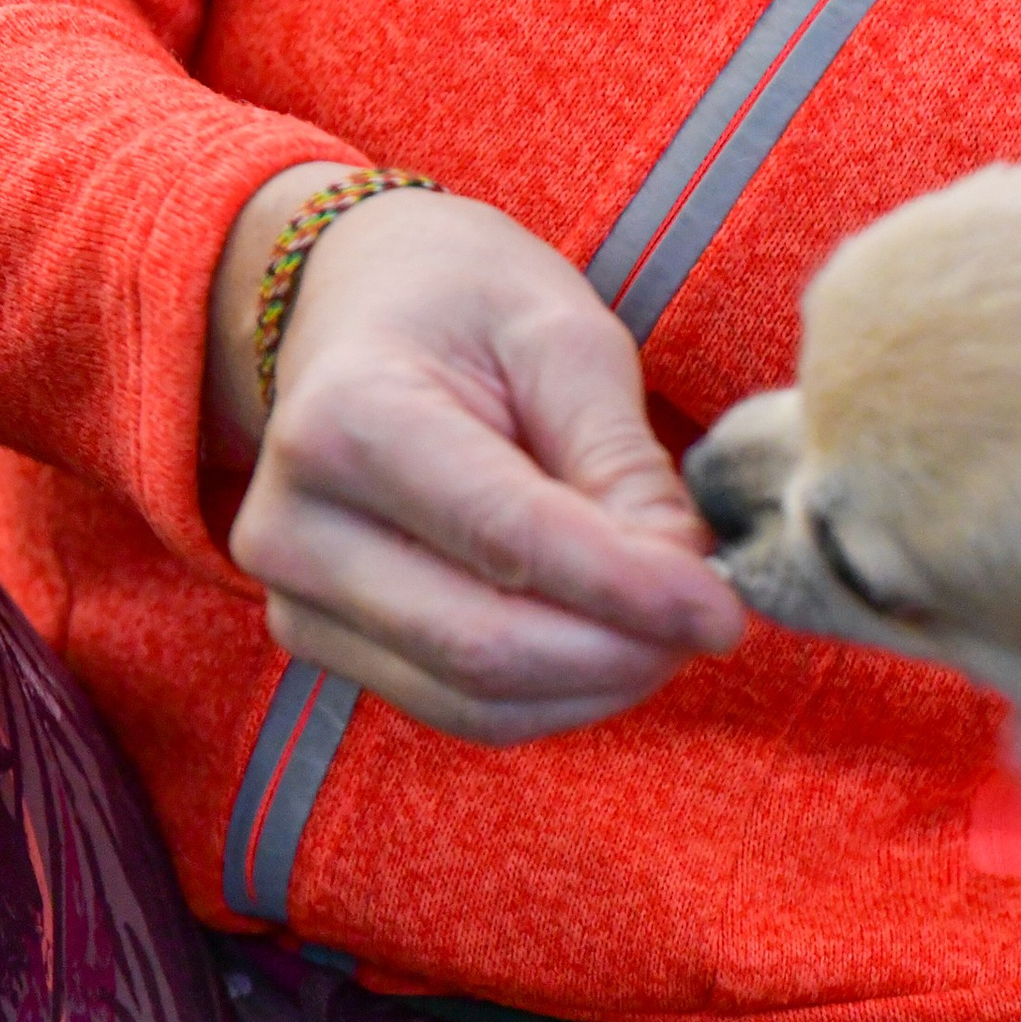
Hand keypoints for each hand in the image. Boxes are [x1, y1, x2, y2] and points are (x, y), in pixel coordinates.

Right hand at [213, 162, 744, 743]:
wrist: (354, 309)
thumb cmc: (466, 309)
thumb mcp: (562, 338)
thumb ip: (621, 460)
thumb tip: (683, 581)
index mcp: (346, 418)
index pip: (509, 538)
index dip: (630, 590)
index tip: (726, 609)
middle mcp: (295, 525)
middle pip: (483, 647)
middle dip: (622, 652)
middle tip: (710, 620)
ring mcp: (294, 597)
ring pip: (475, 704)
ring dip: (597, 683)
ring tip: (664, 625)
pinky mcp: (321, 643)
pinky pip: (461, 712)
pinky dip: (556, 697)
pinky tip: (608, 643)